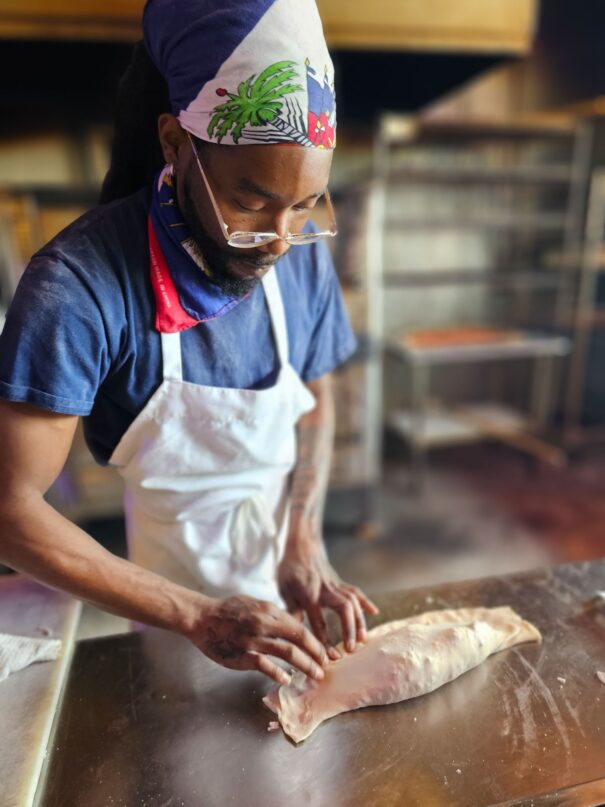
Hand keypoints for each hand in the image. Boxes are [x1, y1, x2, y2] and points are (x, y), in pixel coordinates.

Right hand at [188, 595, 327, 684]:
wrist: (202, 617)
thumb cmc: (228, 611)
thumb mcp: (254, 604)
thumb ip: (273, 615)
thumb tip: (292, 626)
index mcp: (269, 610)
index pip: (299, 627)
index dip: (314, 642)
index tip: (323, 652)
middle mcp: (264, 623)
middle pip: (299, 640)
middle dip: (315, 655)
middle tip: (324, 667)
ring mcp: (253, 640)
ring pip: (287, 653)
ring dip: (305, 665)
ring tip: (315, 675)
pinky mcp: (242, 655)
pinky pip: (265, 665)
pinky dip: (278, 673)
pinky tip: (286, 679)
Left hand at [277, 541, 378, 657]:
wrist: (301, 546)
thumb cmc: (290, 569)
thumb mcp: (284, 588)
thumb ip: (292, 609)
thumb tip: (295, 631)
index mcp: (309, 594)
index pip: (319, 621)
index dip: (325, 640)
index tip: (332, 657)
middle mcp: (326, 590)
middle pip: (343, 609)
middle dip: (349, 629)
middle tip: (351, 648)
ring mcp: (336, 585)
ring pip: (352, 601)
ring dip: (359, 620)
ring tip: (362, 640)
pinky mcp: (341, 582)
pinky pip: (356, 592)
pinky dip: (365, 602)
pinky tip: (374, 613)